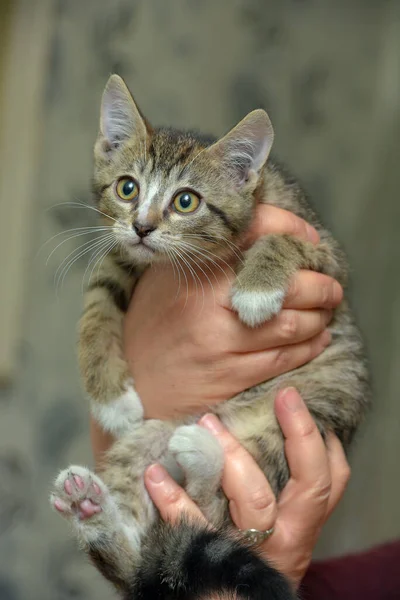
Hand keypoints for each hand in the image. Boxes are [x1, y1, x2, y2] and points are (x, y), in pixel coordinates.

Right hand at [123, 204, 342, 419]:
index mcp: (194, 270)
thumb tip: (260, 234)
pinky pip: (284, 358)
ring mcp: (221, 342)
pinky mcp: (231, 376)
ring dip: (320, 315)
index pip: (254, 232)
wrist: (134, 383)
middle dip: (320, 283)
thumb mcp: (166, 277)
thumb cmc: (152, 324)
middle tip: (331, 283)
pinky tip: (318, 338)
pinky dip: (310, 346)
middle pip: (285, 284)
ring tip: (326, 309)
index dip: (292, 230)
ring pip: (292, 324)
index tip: (309, 240)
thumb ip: (205, 254)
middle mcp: (208, 303)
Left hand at [144, 388, 349, 588]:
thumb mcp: (276, 530)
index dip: (321, 442)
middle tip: (284, 396)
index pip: (328, 481)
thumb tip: (255, 431)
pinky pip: (195, 526)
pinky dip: (174, 498)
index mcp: (301, 524)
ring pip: (256, 501)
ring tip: (206, 424)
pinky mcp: (215, 559)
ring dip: (232, 456)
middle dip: (300, 436)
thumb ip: (276, 491)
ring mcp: (253, 549)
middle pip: (310, 485)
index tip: (296, 400)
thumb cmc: (252, 561)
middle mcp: (287, 537)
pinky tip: (155, 475)